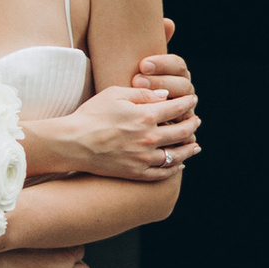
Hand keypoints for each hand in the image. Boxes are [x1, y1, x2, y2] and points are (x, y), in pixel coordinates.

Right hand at [27, 62, 199, 183]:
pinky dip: (175, 168)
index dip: (187, 104)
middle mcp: (150, 139)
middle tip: (196, 120)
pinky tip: (179, 164)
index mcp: (146, 116)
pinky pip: (163, 173)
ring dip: (190, 148)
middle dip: (192, 124)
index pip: (176, 109)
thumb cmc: (91, 115)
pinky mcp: (136, 173)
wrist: (73, 144)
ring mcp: (144, 158)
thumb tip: (164, 96)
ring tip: (195, 145)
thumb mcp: (115, 95)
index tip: (192, 101)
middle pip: (182, 132)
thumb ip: (142, 94)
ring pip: (177, 155)